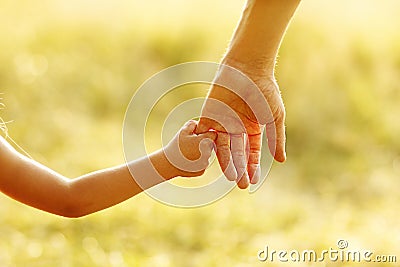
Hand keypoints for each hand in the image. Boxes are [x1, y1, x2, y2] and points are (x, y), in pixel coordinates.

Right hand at [164, 120, 216, 177]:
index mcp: (205, 141)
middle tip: (191, 143)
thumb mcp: (183, 131)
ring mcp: (205, 163)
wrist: (167, 163)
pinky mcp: (202, 171)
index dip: (206, 133)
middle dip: (203, 143)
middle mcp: (208, 153)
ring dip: (201, 152)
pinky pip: (202, 163)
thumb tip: (200, 123)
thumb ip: (193, 124)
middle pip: (211, 145)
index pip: (213, 134)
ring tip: (188, 152)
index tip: (200, 134)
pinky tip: (188, 160)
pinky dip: (197, 162)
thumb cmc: (175, 146)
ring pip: (207, 155)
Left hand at [196, 62, 285, 188]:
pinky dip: (207, 148)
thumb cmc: (264, 91)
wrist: (247, 69)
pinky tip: (211, 161)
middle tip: (241, 185)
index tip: (253, 181)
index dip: (252, 167)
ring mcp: (222, 124)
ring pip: (223, 149)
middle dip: (240, 169)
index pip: (251, 153)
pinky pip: (206, 136)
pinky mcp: (208, 117)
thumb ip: (276, 138)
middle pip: (237, 154)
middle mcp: (236, 129)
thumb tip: (281, 160)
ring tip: (231, 177)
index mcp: (252, 129)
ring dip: (227, 163)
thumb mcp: (275, 117)